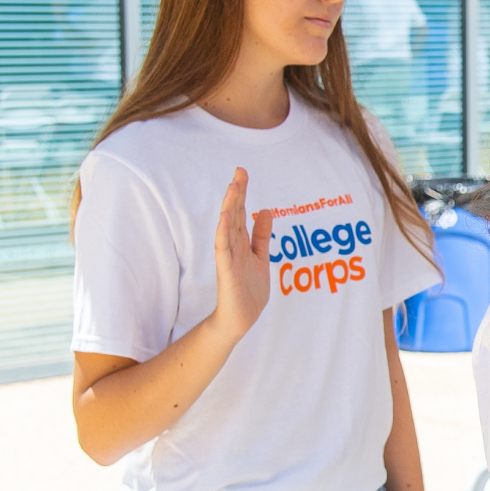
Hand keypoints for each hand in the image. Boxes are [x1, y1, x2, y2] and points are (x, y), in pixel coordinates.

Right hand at [212, 168, 272, 339]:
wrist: (240, 319)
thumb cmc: (249, 290)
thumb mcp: (261, 256)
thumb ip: (262, 235)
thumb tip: (266, 210)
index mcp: (241, 242)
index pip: (240, 212)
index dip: (241, 192)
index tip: (242, 171)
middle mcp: (232, 246)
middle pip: (233, 215)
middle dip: (236, 194)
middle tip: (239, 171)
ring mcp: (228, 258)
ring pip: (228, 228)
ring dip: (230, 208)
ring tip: (232, 188)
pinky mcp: (227, 272)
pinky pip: (224, 250)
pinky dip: (223, 233)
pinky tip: (225, 218)